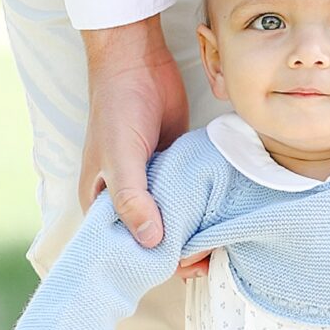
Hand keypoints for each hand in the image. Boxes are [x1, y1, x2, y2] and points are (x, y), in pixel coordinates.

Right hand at [80, 14, 209, 279]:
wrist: (136, 60)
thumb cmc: (117, 108)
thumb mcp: (120, 157)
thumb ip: (133, 199)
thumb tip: (152, 242)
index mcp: (102, 206)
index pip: (126, 249)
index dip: (153, 265)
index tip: (184, 269)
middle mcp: (127, 201)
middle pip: (155, 241)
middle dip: (182, 254)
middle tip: (212, 259)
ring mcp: (154, 187)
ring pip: (178, 222)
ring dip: (198, 234)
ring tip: (224, 245)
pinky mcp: (178, 171)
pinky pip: (193, 198)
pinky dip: (206, 210)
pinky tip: (227, 220)